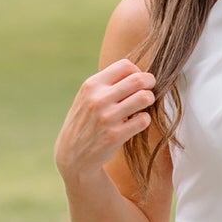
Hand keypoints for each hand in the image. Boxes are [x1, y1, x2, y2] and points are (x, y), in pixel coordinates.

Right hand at [55, 56, 156, 187]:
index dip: (137, 71)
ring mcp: (107, 117)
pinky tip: (136, 122)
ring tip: (142, 106)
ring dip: (149, 100)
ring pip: (144, 97)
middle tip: (149, 90)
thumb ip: (107, 84)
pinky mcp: (115, 136)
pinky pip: (143, 120)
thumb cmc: (85, 122)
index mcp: (91, 85)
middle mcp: (98, 99)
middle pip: (139, 79)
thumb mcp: (87, 97)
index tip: (136, 82)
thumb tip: (138, 72)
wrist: (72, 156)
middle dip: (150, 83)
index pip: (125, 65)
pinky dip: (144, 119)